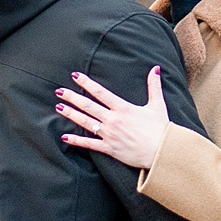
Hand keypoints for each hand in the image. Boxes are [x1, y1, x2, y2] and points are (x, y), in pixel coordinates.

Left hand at [57, 66, 171, 170]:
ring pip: (86, 122)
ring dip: (71, 114)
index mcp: (123, 108)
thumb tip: (155, 68)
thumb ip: (154, 86)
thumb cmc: (160, 129)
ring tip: (58, 107)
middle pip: (88, 106)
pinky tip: (65, 137)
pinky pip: (90, 144)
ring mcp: (110, 135)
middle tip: (59, 90)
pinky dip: (77, 140)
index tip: (75, 76)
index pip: (100, 92)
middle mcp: (113, 120)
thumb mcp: (158, 105)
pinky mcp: (110, 148)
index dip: (87, 83)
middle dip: (72, 97)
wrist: (161, 152)